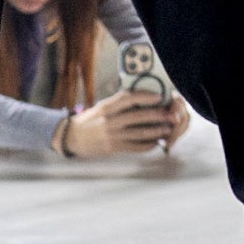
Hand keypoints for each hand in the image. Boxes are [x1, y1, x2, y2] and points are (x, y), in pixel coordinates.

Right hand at [55, 91, 183, 158]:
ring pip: (140, 133)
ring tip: (168, 129)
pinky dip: (148, 145)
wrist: (72, 137)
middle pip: (138, 116)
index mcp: (107, 107)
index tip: (159, 96)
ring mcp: (112, 135)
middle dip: (158, 115)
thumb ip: (119, 103)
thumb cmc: (90, 120)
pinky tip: (156, 142)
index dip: (145, 96)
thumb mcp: (101, 106)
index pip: (128, 98)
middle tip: (171, 114)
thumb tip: (142, 98)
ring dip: (157, 131)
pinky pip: (135, 147)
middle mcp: (110, 120)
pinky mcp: (114, 147)